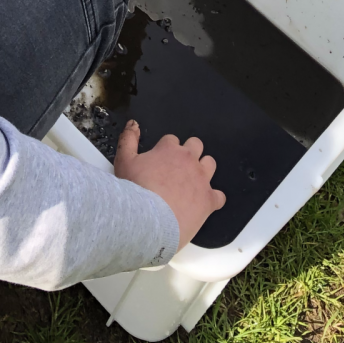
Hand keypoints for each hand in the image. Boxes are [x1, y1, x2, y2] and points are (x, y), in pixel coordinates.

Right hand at [114, 119, 224, 248]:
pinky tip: (203, 204)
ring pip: (210, 164)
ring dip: (203, 169)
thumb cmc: (136, 190)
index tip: (160, 161)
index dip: (165, 150)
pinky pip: (219, 196)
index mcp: (169, 149)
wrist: (148, 219)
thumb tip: (133, 123)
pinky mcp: (209, 200)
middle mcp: (189, 160)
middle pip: (195, 145)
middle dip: (189, 153)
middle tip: (177, 169)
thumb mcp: (124, 161)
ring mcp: (201, 179)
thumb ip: (128, 139)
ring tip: (192, 183)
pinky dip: (213, 199)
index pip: (171, 140)